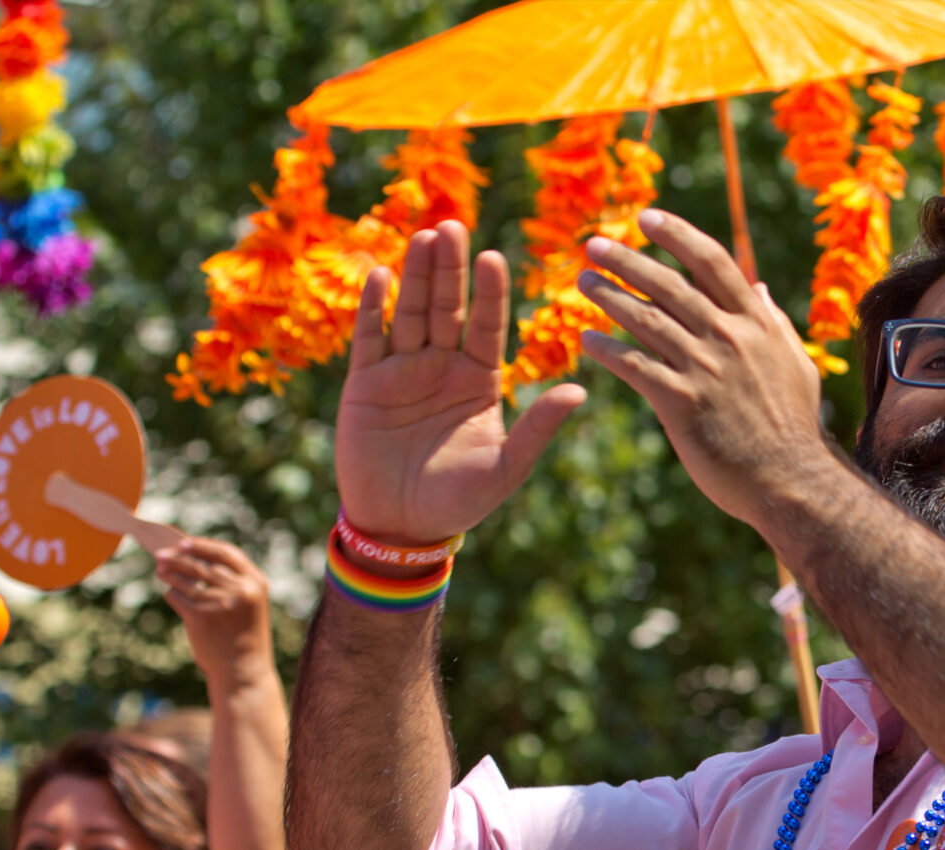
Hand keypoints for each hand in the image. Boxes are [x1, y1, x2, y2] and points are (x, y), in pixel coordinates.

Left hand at [154, 537, 274, 687]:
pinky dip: (172, 595)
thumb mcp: (248, 605)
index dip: (203, 545)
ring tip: (160, 570)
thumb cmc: (244, 637)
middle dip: (177, 557)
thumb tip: (193, 558)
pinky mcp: (199, 617)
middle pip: (201, 564)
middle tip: (159, 555)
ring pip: (185, 579)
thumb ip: (231, 582)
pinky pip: (177, 597)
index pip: (226, 553)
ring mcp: (219, 603)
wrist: (243, 672)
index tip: (184, 543)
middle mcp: (239, 590)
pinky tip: (171, 595)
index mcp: (255, 583)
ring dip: (169, 573)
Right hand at [334, 221, 587, 549]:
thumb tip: (580, 392)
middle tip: (454, 227)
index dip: (490, 293)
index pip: (487, 325)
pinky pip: (370, 338)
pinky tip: (380, 275)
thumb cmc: (459, 501)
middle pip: (448, 307)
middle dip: (451, 269)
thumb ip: (537, 428)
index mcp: (479, 380)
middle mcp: (442, 366)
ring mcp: (402, 370)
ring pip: (410, 312)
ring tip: (422, 237)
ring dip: (415, 276)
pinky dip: (373, 308)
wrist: (401, 526)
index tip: (494, 258)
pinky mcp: (364, 383)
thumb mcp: (505, 467)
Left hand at [577, 210, 827, 526]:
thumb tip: (759, 286)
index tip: (646, 218)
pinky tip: (588, 339)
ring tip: (582, 283)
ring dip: (609, 297)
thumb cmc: (793, 427)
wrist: (790, 481)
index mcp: (756, 322)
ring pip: (646, 320)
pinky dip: (608, 350)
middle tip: (592, 246)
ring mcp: (704, 368)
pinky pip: (634, 366)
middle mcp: (728, 337)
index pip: (711, 262)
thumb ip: (773, 321)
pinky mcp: (682, 403)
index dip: (677, 235)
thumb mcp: (794, 363)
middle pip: (668, 284)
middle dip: (627, 260)